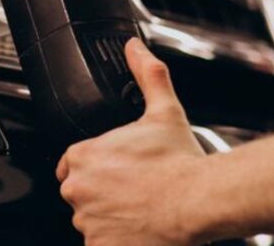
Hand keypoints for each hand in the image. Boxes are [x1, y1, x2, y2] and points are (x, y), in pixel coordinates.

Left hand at [56, 38, 207, 244]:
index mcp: (83, 156)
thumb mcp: (163, 111)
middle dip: (102, 194)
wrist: (199, 202)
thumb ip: (147, 76)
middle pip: (82, 193)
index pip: (74, 164)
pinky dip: (116, 240)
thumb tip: (136, 48)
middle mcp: (78, 188)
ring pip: (92, 220)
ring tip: (140, 210)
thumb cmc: (180, 163)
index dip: (97, 168)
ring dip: (110, 218)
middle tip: (134, 192)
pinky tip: (138, 231)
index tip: (119, 173)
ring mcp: (87, 220)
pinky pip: (99, 243)